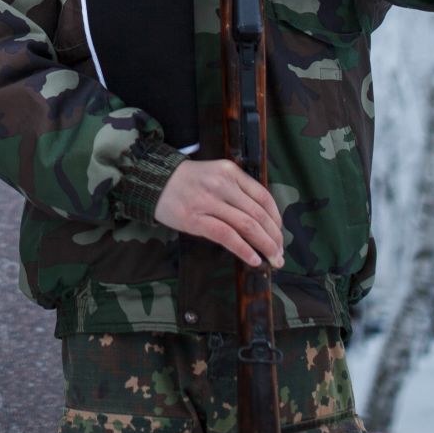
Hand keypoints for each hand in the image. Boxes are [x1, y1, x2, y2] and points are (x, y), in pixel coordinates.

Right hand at [154, 158, 285, 268]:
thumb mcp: (216, 175)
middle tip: (280, 254)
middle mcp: (222, 184)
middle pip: (258, 214)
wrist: (153, 180)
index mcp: (230, 172)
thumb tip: (262, 221)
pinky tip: (253, 259)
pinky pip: (226, 236)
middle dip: (274, 237)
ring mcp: (208, 201)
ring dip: (265, 246)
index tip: (280, 234)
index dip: (276, 219)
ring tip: (273, 260)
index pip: (263, 197)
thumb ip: (237, 191)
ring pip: (246, 225)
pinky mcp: (195, 219)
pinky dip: (243, 249)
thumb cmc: (188, 181)